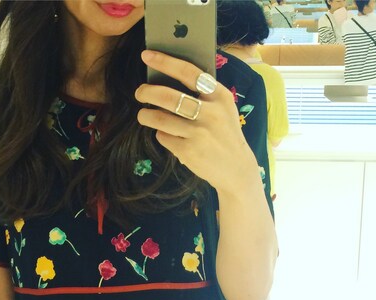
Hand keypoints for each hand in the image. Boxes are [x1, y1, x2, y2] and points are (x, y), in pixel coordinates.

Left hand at [136, 50, 259, 193]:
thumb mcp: (224, 109)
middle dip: (147, 92)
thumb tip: (168, 78)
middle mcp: (210, 113)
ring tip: (143, 115)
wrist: (236, 168)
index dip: (165, 62)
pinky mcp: (189, 151)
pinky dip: (160, 134)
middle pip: (168, 96)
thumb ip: (204, 94)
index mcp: (220, 96)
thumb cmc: (225, 134)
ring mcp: (199, 133)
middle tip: (139, 92)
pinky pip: (163, 137)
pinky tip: (165, 134)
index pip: (189, 73)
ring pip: (160, 118)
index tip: (146, 55)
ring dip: (146, 115)